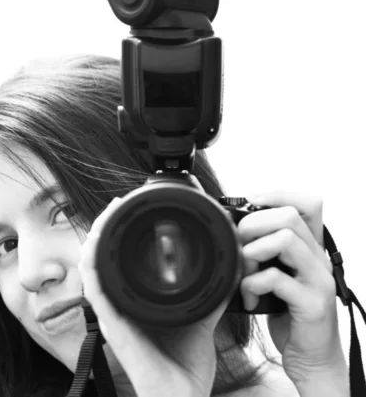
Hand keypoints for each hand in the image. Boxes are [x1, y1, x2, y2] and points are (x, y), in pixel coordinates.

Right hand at [79, 197, 224, 396]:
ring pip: (92, 271)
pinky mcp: (114, 328)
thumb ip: (209, 295)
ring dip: (94, 241)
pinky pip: (95, 293)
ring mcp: (114, 317)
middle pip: (101, 261)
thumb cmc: (185, 367)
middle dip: (104, 229)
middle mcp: (120, 308)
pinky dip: (91, 268)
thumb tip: (227, 269)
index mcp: (136, 304)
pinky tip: (93, 247)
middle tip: (115, 204)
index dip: (118, 234)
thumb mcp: (200, 321)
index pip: (119, 263)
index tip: (127, 208)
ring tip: (104, 216)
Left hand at [239, 190, 347, 388]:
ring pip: (284, 239)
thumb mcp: (275, 273)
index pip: (308, 202)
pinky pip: (276, 278)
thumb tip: (230, 228)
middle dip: (253, 225)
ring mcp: (319, 279)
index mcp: (310, 247)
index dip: (277, 195)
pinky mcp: (312, 303)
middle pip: (289, 215)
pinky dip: (253, 285)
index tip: (251, 206)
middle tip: (240, 246)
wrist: (310, 355)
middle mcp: (319, 258)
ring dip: (252, 252)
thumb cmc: (288, 312)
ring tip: (245, 272)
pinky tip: (249, 299)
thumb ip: (263, 251)